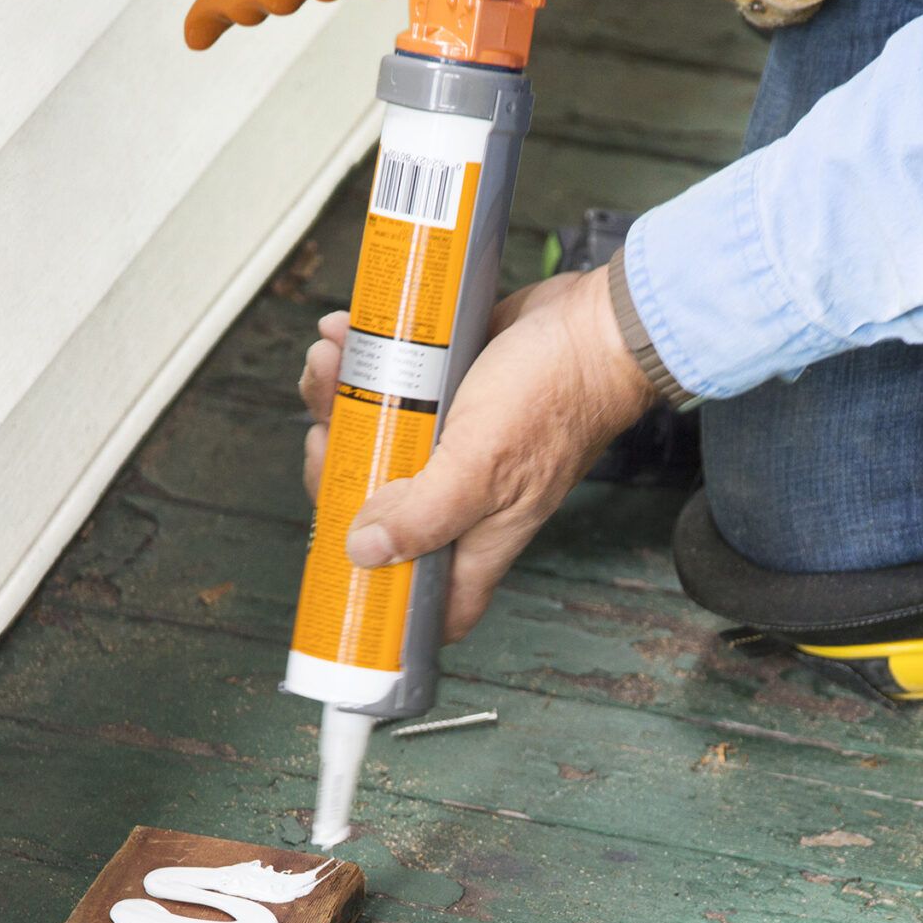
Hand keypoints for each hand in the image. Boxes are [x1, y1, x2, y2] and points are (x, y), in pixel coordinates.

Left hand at [298, 267, 655, 639]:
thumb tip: (364, 552)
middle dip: (338, 469)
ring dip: (340, 399)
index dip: (382, 597)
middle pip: (376, 507)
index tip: (337, 563)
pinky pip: (391, 384)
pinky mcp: (448, 391)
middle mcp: (460, 496)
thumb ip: (425, 515)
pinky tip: (351, 334)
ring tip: (332, 360)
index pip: (429, 601)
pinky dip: (364, 359)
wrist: (596, 322)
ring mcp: (451, 443)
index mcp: (475, 534)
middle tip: (327, 435)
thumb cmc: (558, 395)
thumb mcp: (482, 466)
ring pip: (375, 438)